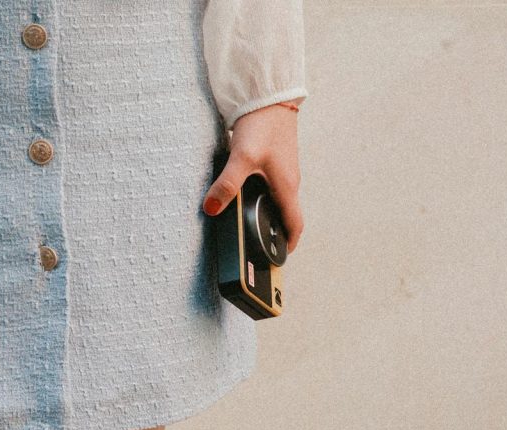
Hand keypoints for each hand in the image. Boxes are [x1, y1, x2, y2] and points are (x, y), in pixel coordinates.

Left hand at [202, 102, 303, 253]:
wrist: (269, 95)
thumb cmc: (262, 125)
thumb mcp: (242, 158)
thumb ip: (227, 184)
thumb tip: (212, 208)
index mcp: (287, 186)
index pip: (295, 224)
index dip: (289, 243)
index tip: (280, 257)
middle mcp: (288, 181)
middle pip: (285, 214)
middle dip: (274, 232)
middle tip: (258, 245)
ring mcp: (281, 170)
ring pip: (276, 200)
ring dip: (265, 214)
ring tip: (245, 225)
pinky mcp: (272, 159)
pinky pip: (268, 186)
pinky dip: (259, 197)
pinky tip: (240, 196)